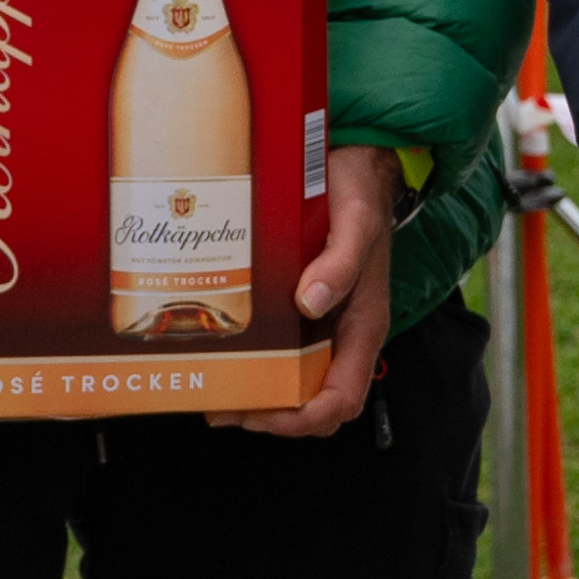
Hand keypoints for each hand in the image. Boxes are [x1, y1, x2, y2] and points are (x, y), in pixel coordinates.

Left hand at [234, 142, 406, 442]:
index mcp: (363, 323)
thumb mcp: (356, 221)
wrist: (355, 159)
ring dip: (258, 394)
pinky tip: (224, 351)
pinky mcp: (302, 303)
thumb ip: (342, 262)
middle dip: (272, 414)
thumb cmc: (359, 191)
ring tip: (215, 389)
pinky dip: (255, 360)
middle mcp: (342, 329)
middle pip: (314, 400)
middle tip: (225, 407)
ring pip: (295, 380)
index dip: (304, 418)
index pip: (342, 398)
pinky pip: (282, 348)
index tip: (264, 414)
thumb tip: (313, 302)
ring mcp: (322, 320)